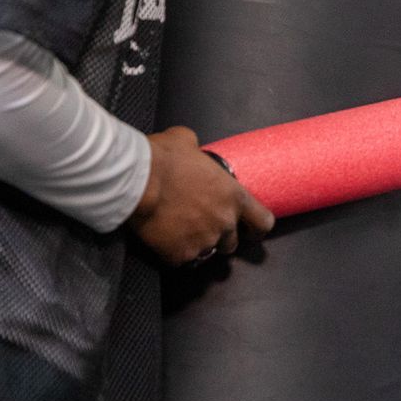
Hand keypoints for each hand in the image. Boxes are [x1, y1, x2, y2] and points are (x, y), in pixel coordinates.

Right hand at [128, 127, 274, 264]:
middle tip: (199, 225)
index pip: (263, 222)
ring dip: (196, 245)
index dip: (256, 229)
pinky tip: (161, 239)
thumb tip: (190, 147)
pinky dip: (172, 252)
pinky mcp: (181, 254)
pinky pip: (180, 259)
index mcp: (234, 196)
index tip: (250, 231)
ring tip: (178, 231)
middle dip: (219, 238)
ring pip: (206, 253)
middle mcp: (224, 222)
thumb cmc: (163, 159)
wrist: (137, 181)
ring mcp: (204, 241)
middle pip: (231, 243)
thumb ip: (197, 150)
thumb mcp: (186, 141)